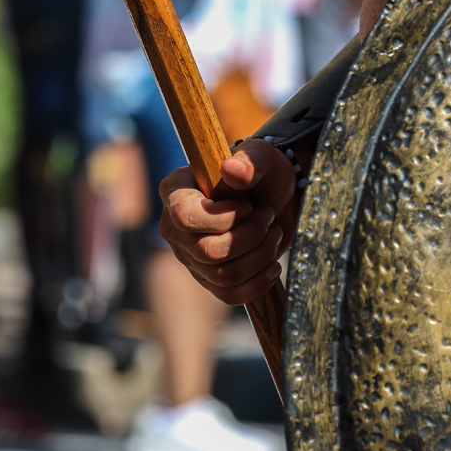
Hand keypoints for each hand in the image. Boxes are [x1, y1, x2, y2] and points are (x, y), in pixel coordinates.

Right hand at [159, 141, 296, 303]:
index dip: (221, 217)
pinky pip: (229, 294)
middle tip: (268, 216)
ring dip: (259, 256)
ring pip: (223, 274)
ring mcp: (189, 256)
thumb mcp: (263, 157)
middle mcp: (174, 227)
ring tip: (273, 233)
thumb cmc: (262, 172)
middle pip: (207, 251)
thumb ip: (250, 160)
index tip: (247, 205)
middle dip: (249, 236)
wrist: (276, 197)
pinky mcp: (208, 278)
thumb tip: (230, 170)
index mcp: (175, 190)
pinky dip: (257, 284)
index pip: (184, 216)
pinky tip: (273, 266)